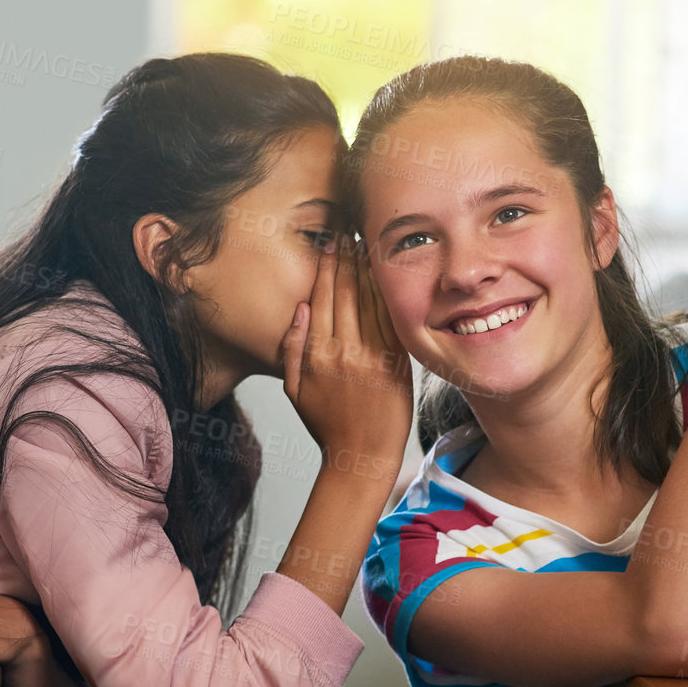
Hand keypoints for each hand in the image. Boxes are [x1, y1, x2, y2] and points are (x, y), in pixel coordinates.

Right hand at [280, 236, 412, 468]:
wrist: (362, 455)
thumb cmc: (327, 425)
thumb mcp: (294, 390)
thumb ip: (292, 348)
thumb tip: (300, 309)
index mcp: (316, 354)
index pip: (321, 296)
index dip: (327, 265)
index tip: (331, 242)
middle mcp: (342, 350)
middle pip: (346, 291)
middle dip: (348, 256)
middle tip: (351, 230)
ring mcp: (371, 356)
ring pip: (370, 299)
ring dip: (370, 267)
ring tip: (369, 242)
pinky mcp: (395, 363)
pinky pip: (391, 319)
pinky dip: (389, 294)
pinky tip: (389, 275)